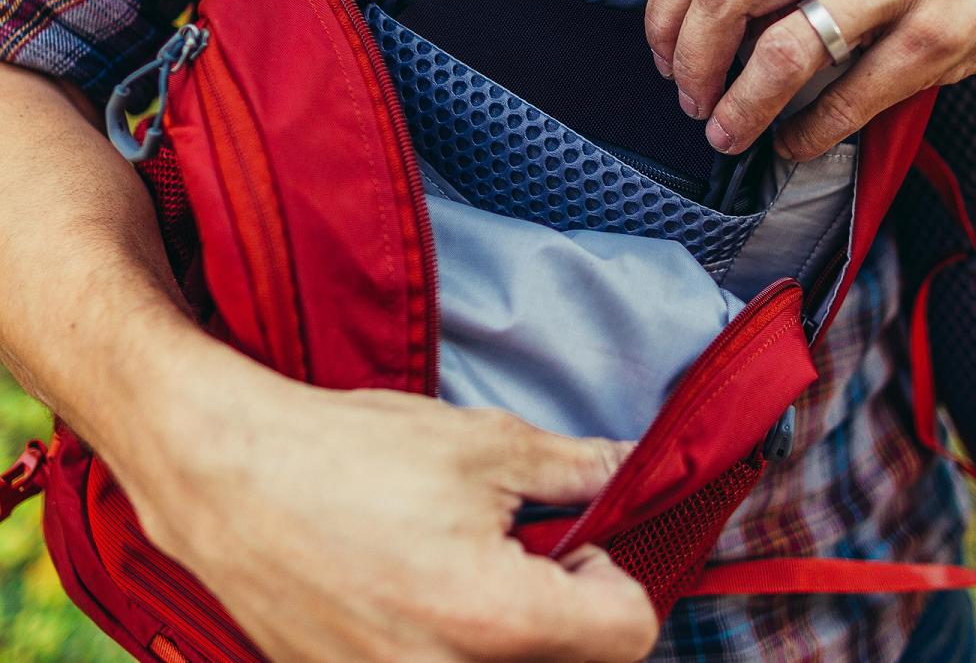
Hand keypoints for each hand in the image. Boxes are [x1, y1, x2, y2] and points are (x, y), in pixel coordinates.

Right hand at [127, 354, 657, 662]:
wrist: (232, 478)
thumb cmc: (354, 454)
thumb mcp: (483, 443)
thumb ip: (574, 468)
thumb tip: (632, 468)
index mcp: (495, 618)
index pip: (629, 634)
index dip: (621, 578)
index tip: (585, 545)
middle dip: (569, 612)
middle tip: (528, 551)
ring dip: (512, 631)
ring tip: (469, 567)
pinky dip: (451, 643)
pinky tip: (419, 589)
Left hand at [645, 0, 975, 160]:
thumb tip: (707, 20)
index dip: (665, 14)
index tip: (663, 57)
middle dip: (691, 62)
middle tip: (691, 101)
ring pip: (784, 49)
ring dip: (741, 106)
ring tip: (729, 133)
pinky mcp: (941, 33)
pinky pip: (851, 96)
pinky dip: (809, 132)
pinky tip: (797, 142)